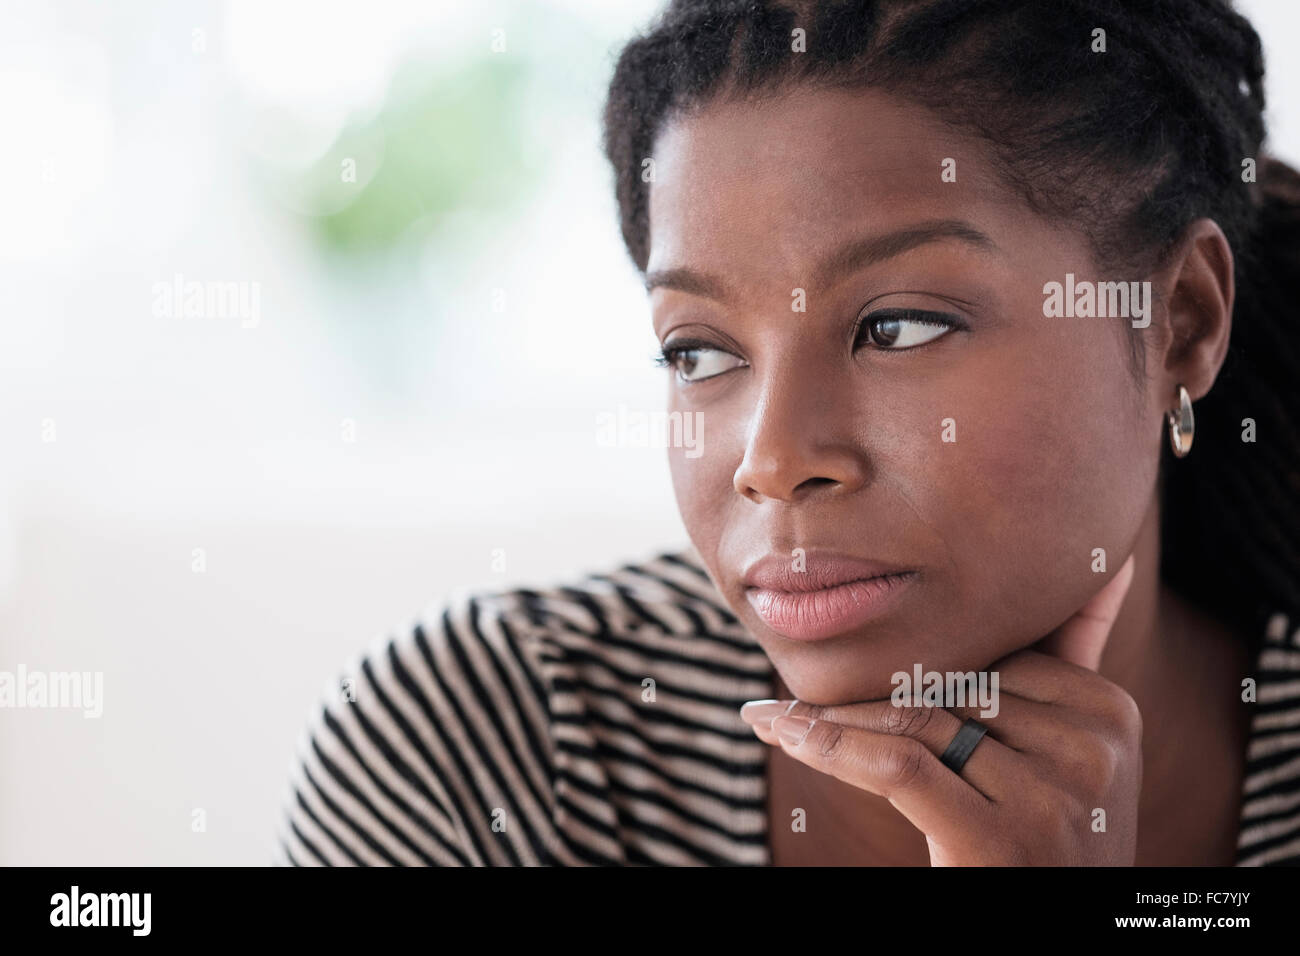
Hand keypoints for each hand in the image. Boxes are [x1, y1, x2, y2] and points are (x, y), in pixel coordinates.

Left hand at [740, 555, 1141, 864]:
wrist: (1055, 936)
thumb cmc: (1047, 844)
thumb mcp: (1074, 751)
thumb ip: (1073, 660)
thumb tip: (1104, 566)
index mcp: (1109, 709)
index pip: (986, 660)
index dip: (911, 665)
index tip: (847, 659)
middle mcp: (1092, 748)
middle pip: (946, 689)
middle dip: (866, 695)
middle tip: (789, 693)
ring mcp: (1054, 797)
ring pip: (912, 722)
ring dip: (832, 721)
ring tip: (775, 717)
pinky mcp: (1004, 842)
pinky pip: (896, 765)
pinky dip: (829, 747)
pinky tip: (781, 732)